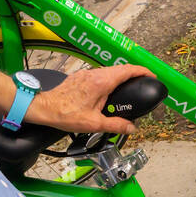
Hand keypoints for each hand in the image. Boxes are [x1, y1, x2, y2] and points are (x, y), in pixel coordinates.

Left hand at [26, 63, 156, 135]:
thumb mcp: (95, 123)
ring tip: (127, 89)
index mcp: (102, 82)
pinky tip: (108, 93)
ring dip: (120, 77)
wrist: (44, 108)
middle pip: (120, 69)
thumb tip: (131, 128)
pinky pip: (100, 75)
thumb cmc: (66, 114)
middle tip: (143, 83)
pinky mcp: (80, 77)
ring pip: (109, 71)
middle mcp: (95, 74)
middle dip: (134, 74)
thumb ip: (116, 125)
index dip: (143, 71)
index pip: (128, 70)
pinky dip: (109, 80)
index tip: (151, 76)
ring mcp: (86, 74)